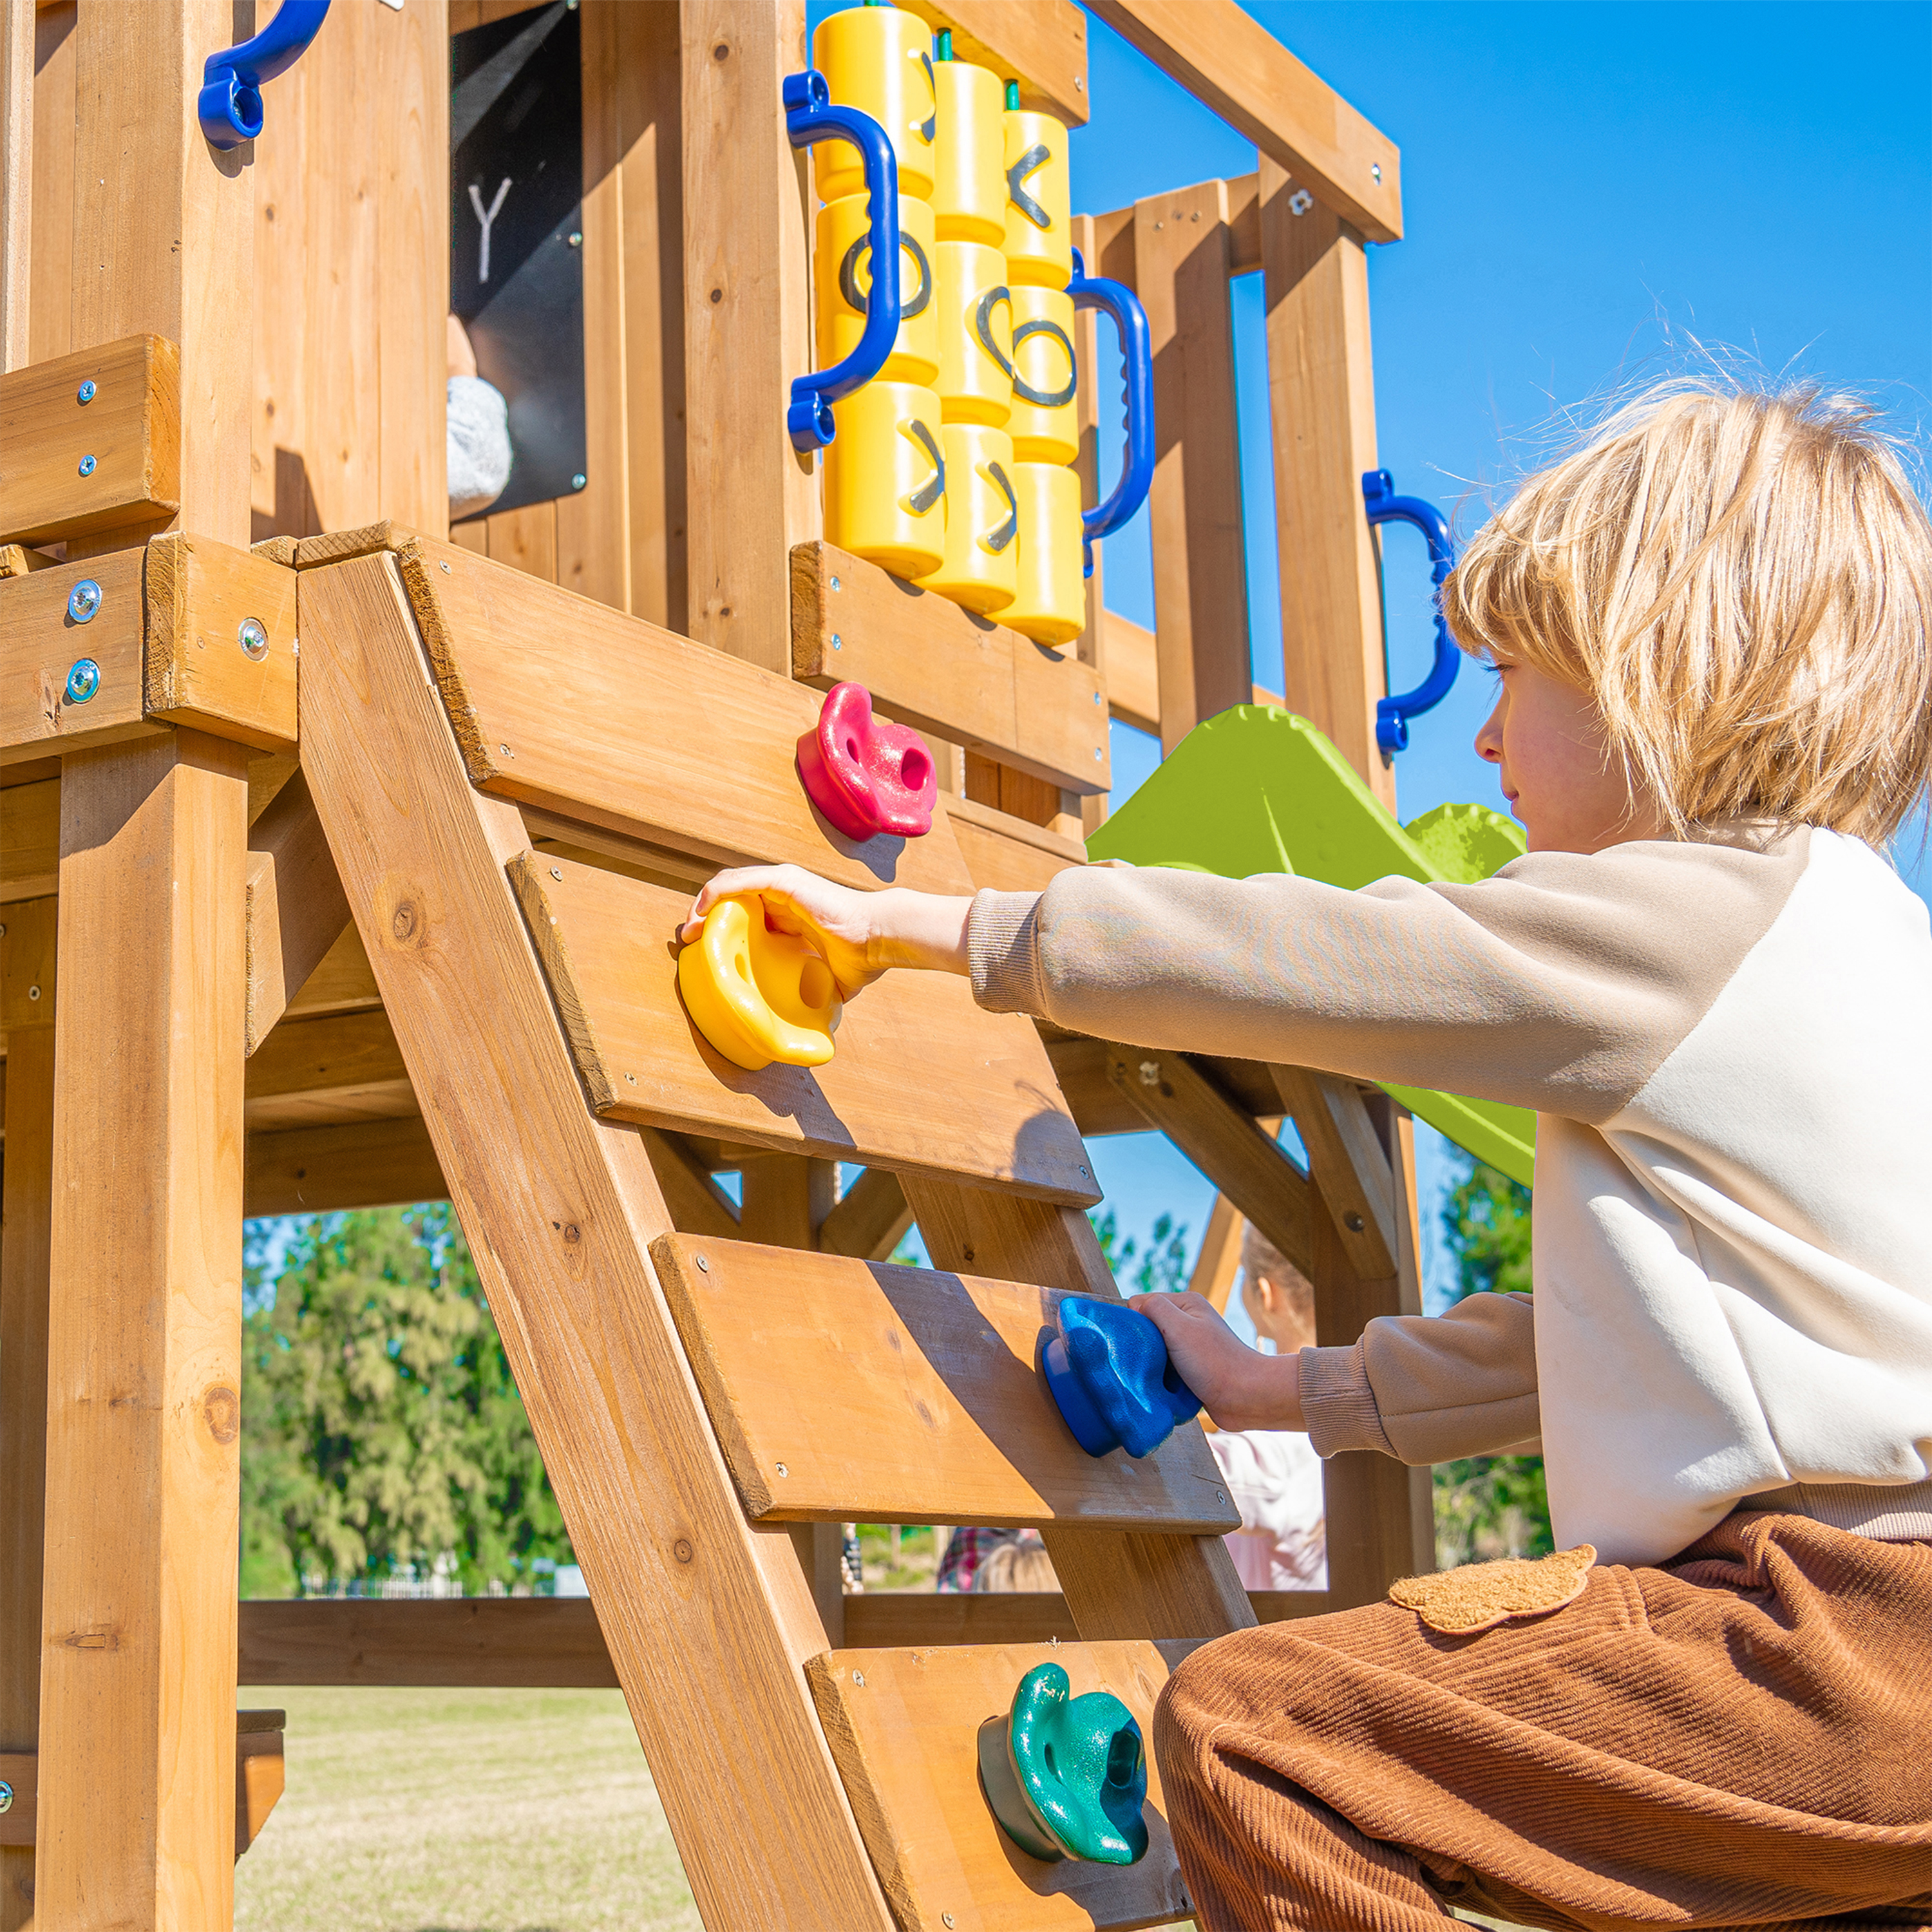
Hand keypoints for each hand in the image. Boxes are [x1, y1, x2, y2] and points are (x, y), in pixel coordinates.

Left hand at [680, 865, 972, 1000]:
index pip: (746, 914)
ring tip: (690, 929)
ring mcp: (783, 885)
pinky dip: (716, 894)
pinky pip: (740, 882)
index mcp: (790, 915)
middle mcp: (783, 895)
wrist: (879, 940)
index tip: (703, 951)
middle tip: (689, 940)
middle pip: (732, 898)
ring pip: (730, 886)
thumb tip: (812, 1028)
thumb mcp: (826, 981)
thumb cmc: (859, 959)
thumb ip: (815, 995)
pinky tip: (701, 912)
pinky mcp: (784, 881)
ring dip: (704, 905)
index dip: (722, 929)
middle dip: (706, 917)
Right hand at [1128, 1290, 1303, 1432]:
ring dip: (1150, 1366)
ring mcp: (1191, 1347)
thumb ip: (1154, 1308)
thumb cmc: (1214, 1362)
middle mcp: (1189, 1322)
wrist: (1247, 1398)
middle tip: (1140, 1362)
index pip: (1143, 1303)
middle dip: (1140, 1346)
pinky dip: (1160, 1380)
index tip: (1134, 1342)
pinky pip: (1164, 1372)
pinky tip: (1161, 1388)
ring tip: (1152, 1377)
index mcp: (1186, 1304)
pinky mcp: (1192, 1371)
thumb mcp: (1179, 1326)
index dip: (1133, 1321)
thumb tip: (1132, 1306)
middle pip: (1148, 1329)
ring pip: (1154, 1353)